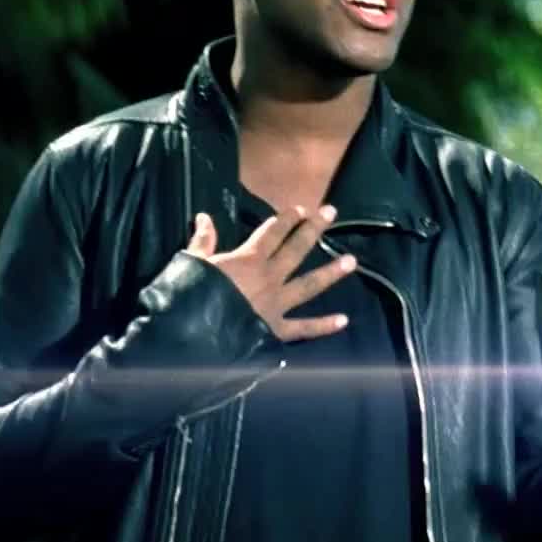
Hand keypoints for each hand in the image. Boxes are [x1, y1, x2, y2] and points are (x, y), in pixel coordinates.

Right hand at [185, 205, 358, 341]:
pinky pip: (303, 328)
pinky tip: (344, 320)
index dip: (286, 219)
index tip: (300, 208)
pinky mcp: (276, 329)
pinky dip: (323, 326)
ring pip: (308, 285)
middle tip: (331, 213)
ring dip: (330, 272)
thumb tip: (204, 217)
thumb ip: (202, 241)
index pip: (271, 233)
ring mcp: (276, 304)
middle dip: (313, 230)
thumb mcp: (192, 263)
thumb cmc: (189, 295)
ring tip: (352, 261)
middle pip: (295, 249)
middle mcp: (268, 278)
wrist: (192, 333)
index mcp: (248, 260)